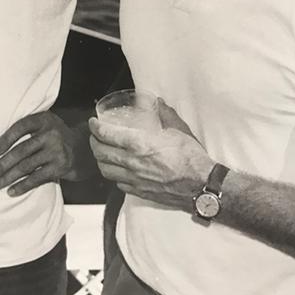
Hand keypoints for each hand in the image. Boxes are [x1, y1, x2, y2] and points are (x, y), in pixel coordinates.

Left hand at [0, 111, 92, 196]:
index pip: (20, 127)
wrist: (85, 150)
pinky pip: (37, 178)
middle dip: (1, 164)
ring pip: (26, 166)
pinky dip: (22, 186)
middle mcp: (51, 133)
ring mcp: (57, 151)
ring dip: (7, 177)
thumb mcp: (46, 125)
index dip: (5, 139)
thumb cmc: (57, 138)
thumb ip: (29, 130)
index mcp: (43, 119)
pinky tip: (11, 191)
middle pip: (21, 150)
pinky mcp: (61, 167)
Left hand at [88, 99, 214, 210]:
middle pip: (100, 153)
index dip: (95, 127)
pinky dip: (113, 175)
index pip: (106, 135)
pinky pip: (118, 183)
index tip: (93, 122)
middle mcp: (132, 163)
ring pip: (105, 170)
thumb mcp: (178, 129)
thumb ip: (164, 113)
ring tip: (102, 152)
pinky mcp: (140, 192)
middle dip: (94, 142)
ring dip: (99, 160)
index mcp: (138, 144)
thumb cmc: (191, 157)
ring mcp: (134, 179)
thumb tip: (157, 102)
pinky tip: (117, 169)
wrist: (202, 185)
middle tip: (95, 136)